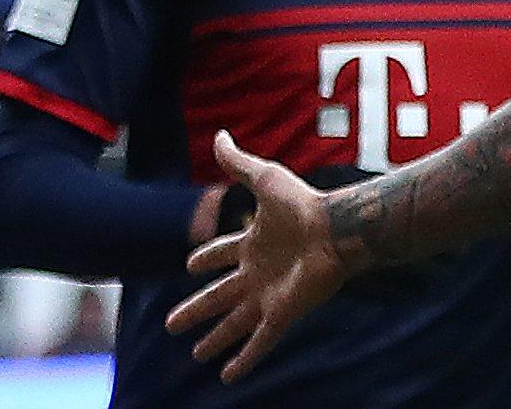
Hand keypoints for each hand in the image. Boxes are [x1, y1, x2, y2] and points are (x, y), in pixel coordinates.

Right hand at [164, 131, 345, 383]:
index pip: (222, 254)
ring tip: (197, 355)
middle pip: (220, 296)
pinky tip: (229, 375)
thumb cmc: (304, 203)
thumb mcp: (265, 179)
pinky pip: (260, 341)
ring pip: (235, 323)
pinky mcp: (282, 313)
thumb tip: (219, 134)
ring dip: (216, 339)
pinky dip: (244, 358)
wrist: (338, 229)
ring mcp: (269, 295)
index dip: (206, 259)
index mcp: (254, 243)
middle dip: (197, 310)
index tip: (190, 266)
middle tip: (172, 324)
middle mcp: (258, 272)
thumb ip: (239, 162)